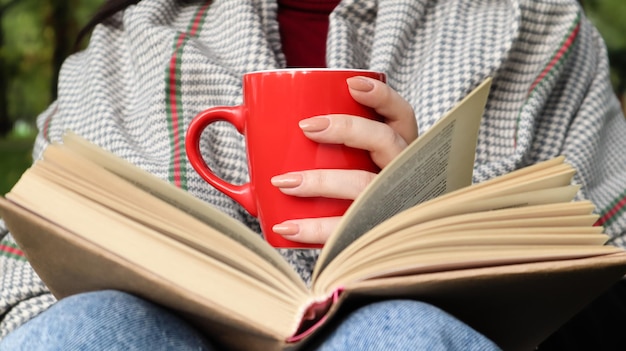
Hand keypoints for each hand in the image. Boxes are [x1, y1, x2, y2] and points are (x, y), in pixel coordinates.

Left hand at [270, 76, 416, 243]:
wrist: (374, 248)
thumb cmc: (343, 189)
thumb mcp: (337, 159)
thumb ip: (304, 137)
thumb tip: (242, 117)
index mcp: (397, 148)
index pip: (401, 115)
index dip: (381, 97)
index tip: (351, 84)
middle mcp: (401, 173)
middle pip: (386, 142)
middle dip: (347, 129)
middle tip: (306, 127)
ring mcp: (391, 204)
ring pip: (366, 186)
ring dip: (323, 181)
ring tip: (284, 181)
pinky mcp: (372, 232)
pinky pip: (347, 230)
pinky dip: (313, 230)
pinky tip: (286, 226)